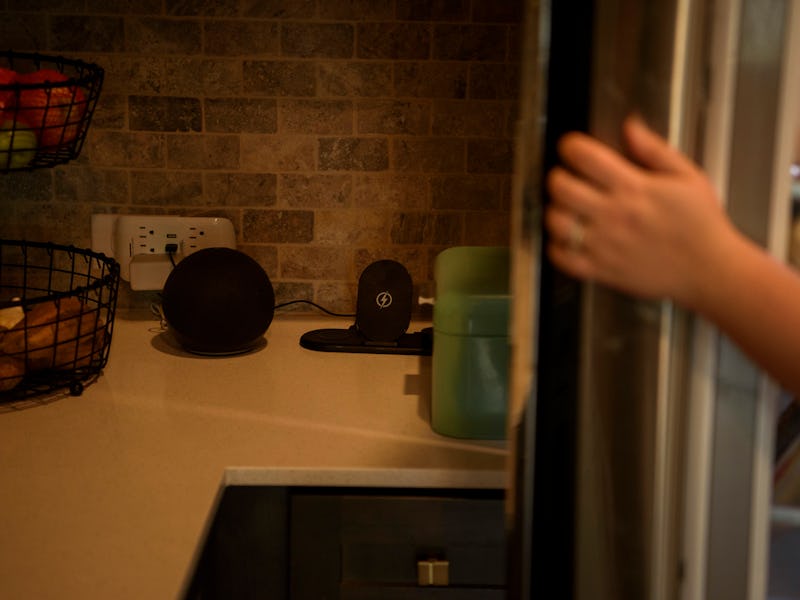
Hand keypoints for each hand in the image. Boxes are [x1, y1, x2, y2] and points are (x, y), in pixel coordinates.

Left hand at [544, 115, 737, 308]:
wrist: (710, 269)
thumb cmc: (702, 224)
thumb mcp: (687, 176)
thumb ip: (654, 149)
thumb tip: (630, 126)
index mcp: (634, 188)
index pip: (585, 157)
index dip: (570, 146)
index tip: (571, 147)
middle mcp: (614, 215)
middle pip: (561, 187)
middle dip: (557, 176)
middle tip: (564, 177)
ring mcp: (604, 244)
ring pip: (556, 222)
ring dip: (554, 210)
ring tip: (566, 208)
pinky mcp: (601, 270)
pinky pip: (562, 258)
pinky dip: (556, 246)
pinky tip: (567, 238)